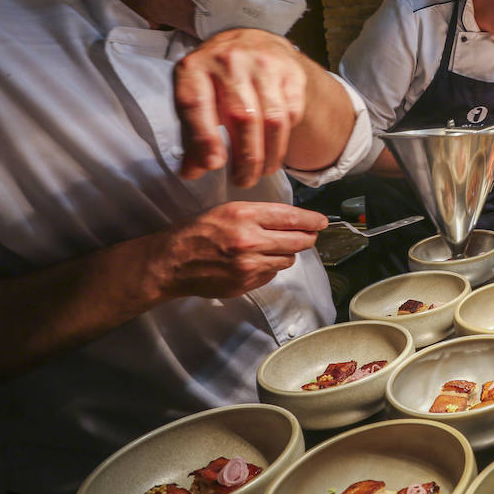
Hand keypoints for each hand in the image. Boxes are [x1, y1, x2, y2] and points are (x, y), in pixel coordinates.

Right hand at [150, 202, 326, 299]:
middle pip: (298, 241)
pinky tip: (256, 262)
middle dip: (308, 238)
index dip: (312, 220)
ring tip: (273, 248)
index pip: (291, 217)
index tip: (321, 222)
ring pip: (288, 259)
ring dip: (287, 253)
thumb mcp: (228, 210)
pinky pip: (272, 274)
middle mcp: (250, 240)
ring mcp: (249, 265)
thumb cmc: (198, 231)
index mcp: (244, 215)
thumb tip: (294, 220)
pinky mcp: (246, 283)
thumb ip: (260, 214)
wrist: (171, 261)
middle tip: (309, 236)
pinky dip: (270, 267)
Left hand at [173, 29, 308, 186]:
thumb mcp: (194, 100)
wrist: (250, 42)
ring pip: (272, 118)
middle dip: (246, 156)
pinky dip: (284, 137)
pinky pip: (292, 113)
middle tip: (243, 181)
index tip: (214, 165)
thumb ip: (192, 137)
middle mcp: (229, 60)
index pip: (197, 104)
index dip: (205, 138)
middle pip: (242, 116)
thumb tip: (191, 173)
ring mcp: (264, 64)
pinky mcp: (290, 71)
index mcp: (194, 68)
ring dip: (269, 154)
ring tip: (261, 173)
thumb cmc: (215, 79)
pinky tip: (274, 148)